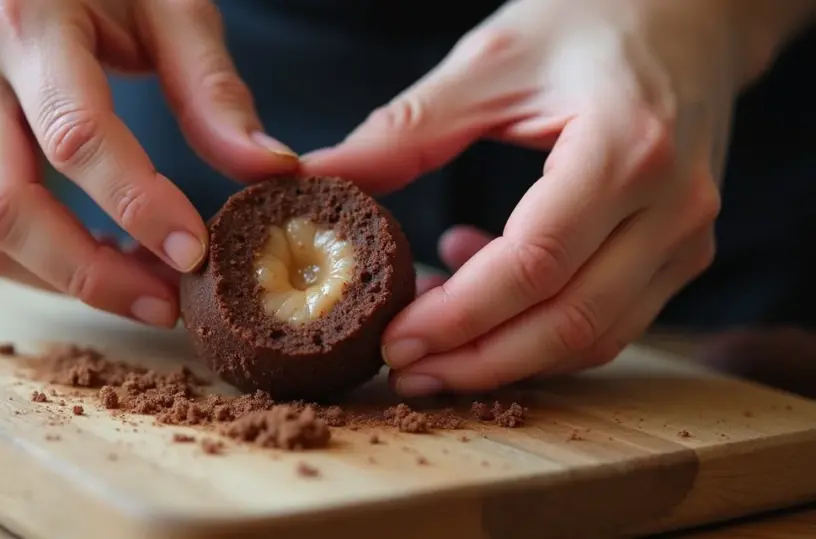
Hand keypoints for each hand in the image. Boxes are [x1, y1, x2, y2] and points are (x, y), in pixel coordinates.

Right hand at [0, 0, 297, 326]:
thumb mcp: (168, 4)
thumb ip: (213, 88)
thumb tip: (267, 171)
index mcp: (24, 19)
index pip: (76, 137)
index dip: (138, 205)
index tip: (196, 252)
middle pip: (7, 207)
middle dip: (91, 274)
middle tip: (168, 303)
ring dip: (65, 281)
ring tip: (144, 290)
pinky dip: (38, 264)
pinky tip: (100, 262)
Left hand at [302, 0, 770, 395]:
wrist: (687, 16)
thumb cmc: (588, 21)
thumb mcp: (490, 64)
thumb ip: (405, 131)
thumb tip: (321, 177)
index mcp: (625, 149)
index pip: (535, 265)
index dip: (459, 318)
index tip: (394, 340)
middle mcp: (672, 206)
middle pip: (570, 322)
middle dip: (478, 363)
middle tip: (405, 372)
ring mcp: (686, 236)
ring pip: (595, 337)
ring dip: (508, 357)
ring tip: (430, 345)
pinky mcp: (681, 252)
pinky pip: (610, 318)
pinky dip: (540, 327)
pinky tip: (481, 287)